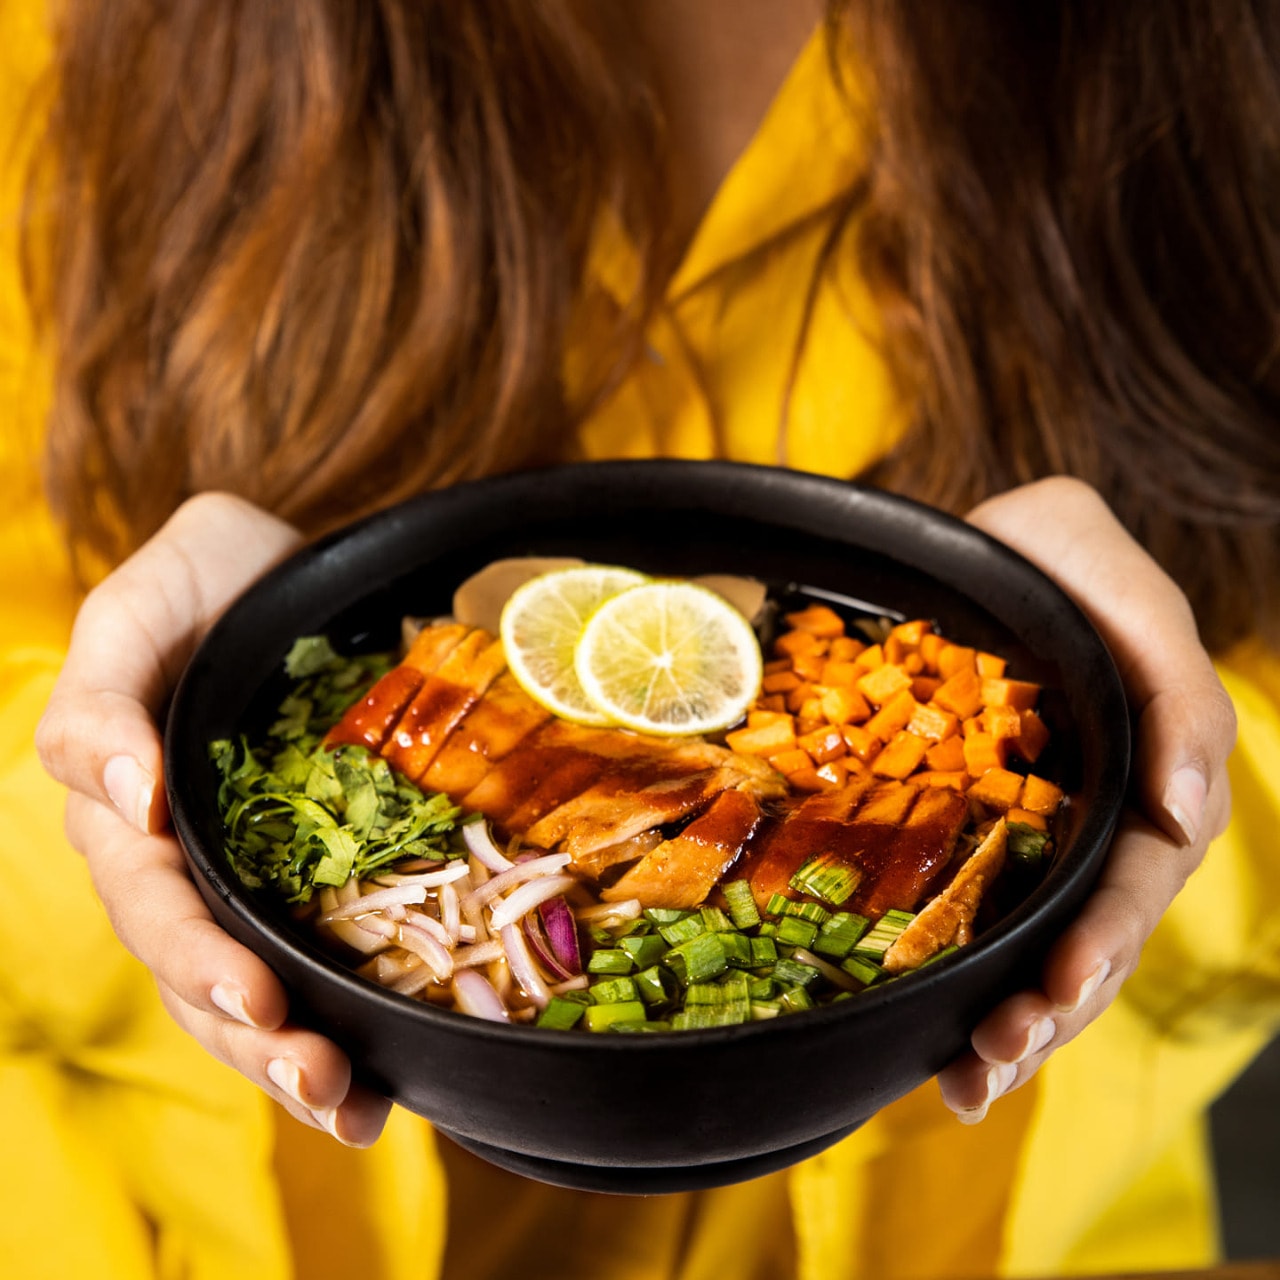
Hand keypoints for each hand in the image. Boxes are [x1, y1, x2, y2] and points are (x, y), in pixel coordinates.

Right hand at [37, 493, 390, 1145]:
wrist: (291, 569)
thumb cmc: (209, 580)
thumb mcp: (139, 607)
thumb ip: (101, 697)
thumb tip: (123, 799)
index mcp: (126, 811)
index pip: (152, 904)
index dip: (195, 956)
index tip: (257, 997)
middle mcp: (180, 861)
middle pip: (200, 971)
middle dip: (254, 1034)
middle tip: (320, 1077)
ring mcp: (245, 878)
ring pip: (251, 992)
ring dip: (294, 1062)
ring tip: (350, 1109)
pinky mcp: (310, 878)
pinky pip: (318, 963)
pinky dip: (345, 1032)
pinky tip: (385, 1094)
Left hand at [935, 476, 1236, 1121]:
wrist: (968, 548)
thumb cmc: (1047, 557)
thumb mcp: (1109, 582)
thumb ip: (1171, 685)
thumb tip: (1186, 815)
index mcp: (1149, 770)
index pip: (1139, 875)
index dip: (1107, 936)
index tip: (1061, 986)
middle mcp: (1105, 818)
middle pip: (1096, 934)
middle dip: (1055, 1007)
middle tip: (997, 1056)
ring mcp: (1048, 838)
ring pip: (1049, 951)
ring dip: (1020, 1024)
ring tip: (972, 1081)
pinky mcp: (989, 842)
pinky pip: (991, 926)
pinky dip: (973, 993)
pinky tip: (942, 1059)